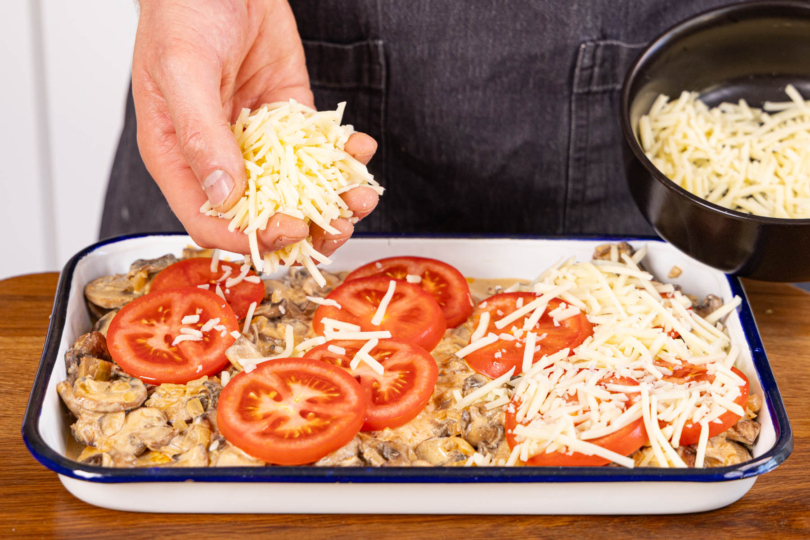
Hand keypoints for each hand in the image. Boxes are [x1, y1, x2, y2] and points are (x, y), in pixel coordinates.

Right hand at [133, 0, 377, 257]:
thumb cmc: (182, 12)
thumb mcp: (182, 70)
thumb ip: (200, 135)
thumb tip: (223, 196)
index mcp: (181, 158)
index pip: (211, 222)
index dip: (251, 237)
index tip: (289, 230)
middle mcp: (221, 157)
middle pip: (262, 216)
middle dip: (305, 228)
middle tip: (339, 225)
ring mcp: (259, 140)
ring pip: (298, 190)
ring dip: (334, 199)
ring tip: (361, 194)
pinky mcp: (289, 117)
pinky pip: (320, 149)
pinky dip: (344, 156)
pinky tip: (360, 149)